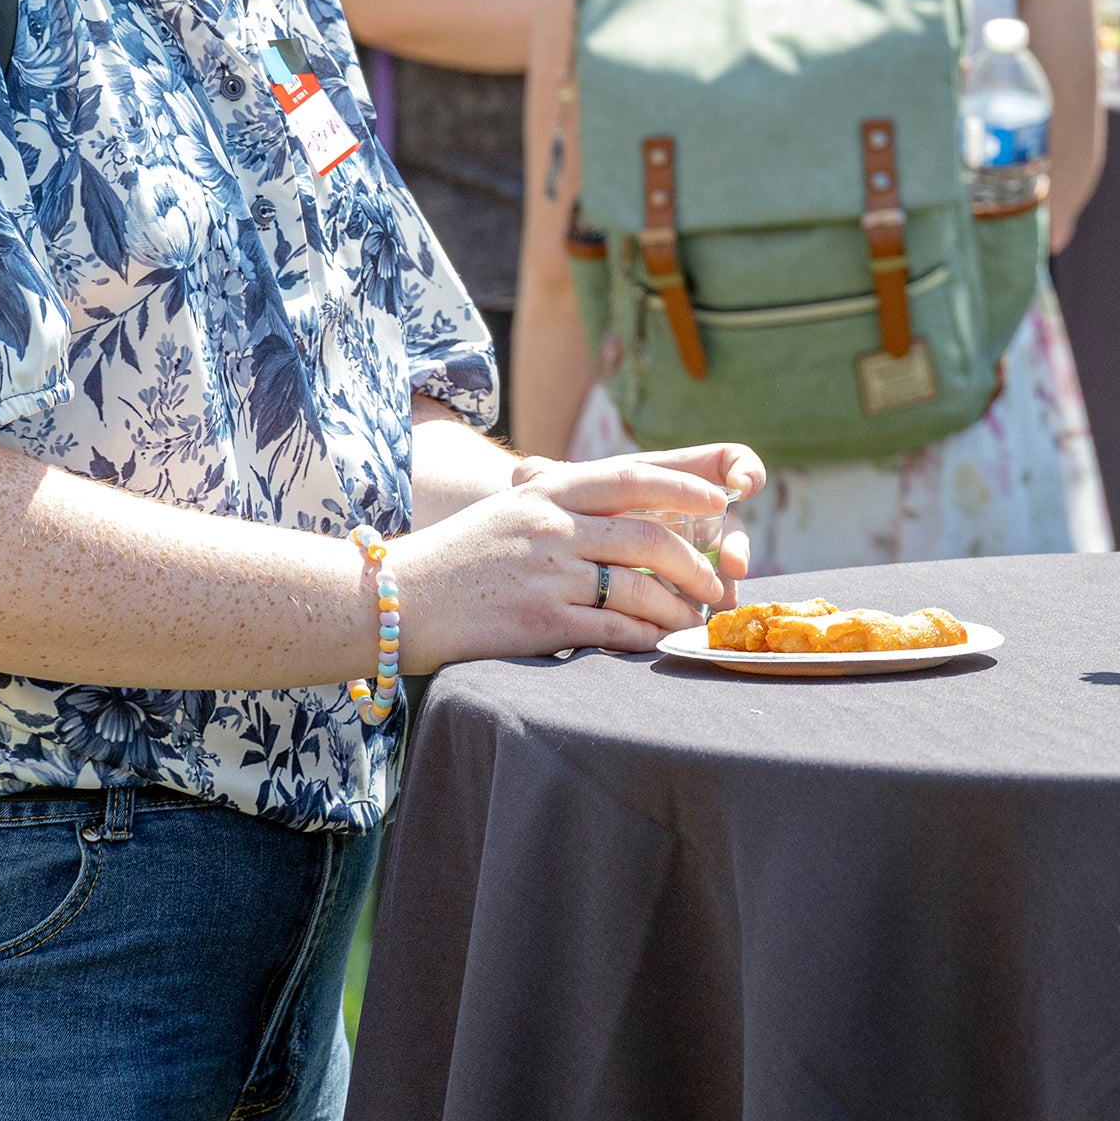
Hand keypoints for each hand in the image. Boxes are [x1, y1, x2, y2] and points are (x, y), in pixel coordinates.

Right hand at [385, 449, 755, 663]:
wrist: (400, 598)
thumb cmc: (462, 555)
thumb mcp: (513, 509)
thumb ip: (567, 504)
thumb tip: (636, 513)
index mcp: (548, 490)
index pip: (632, 478)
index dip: (683, 489)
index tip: (719, 502)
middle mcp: (552, 526)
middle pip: (648, 538)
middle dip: (693, 566)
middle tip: (714, 585)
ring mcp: (547, 574)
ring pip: (638, 590)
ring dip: (675, 609)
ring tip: (690, 620)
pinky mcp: (540, 621)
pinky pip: (612, 631)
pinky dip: (643, 638)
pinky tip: (655, 642)